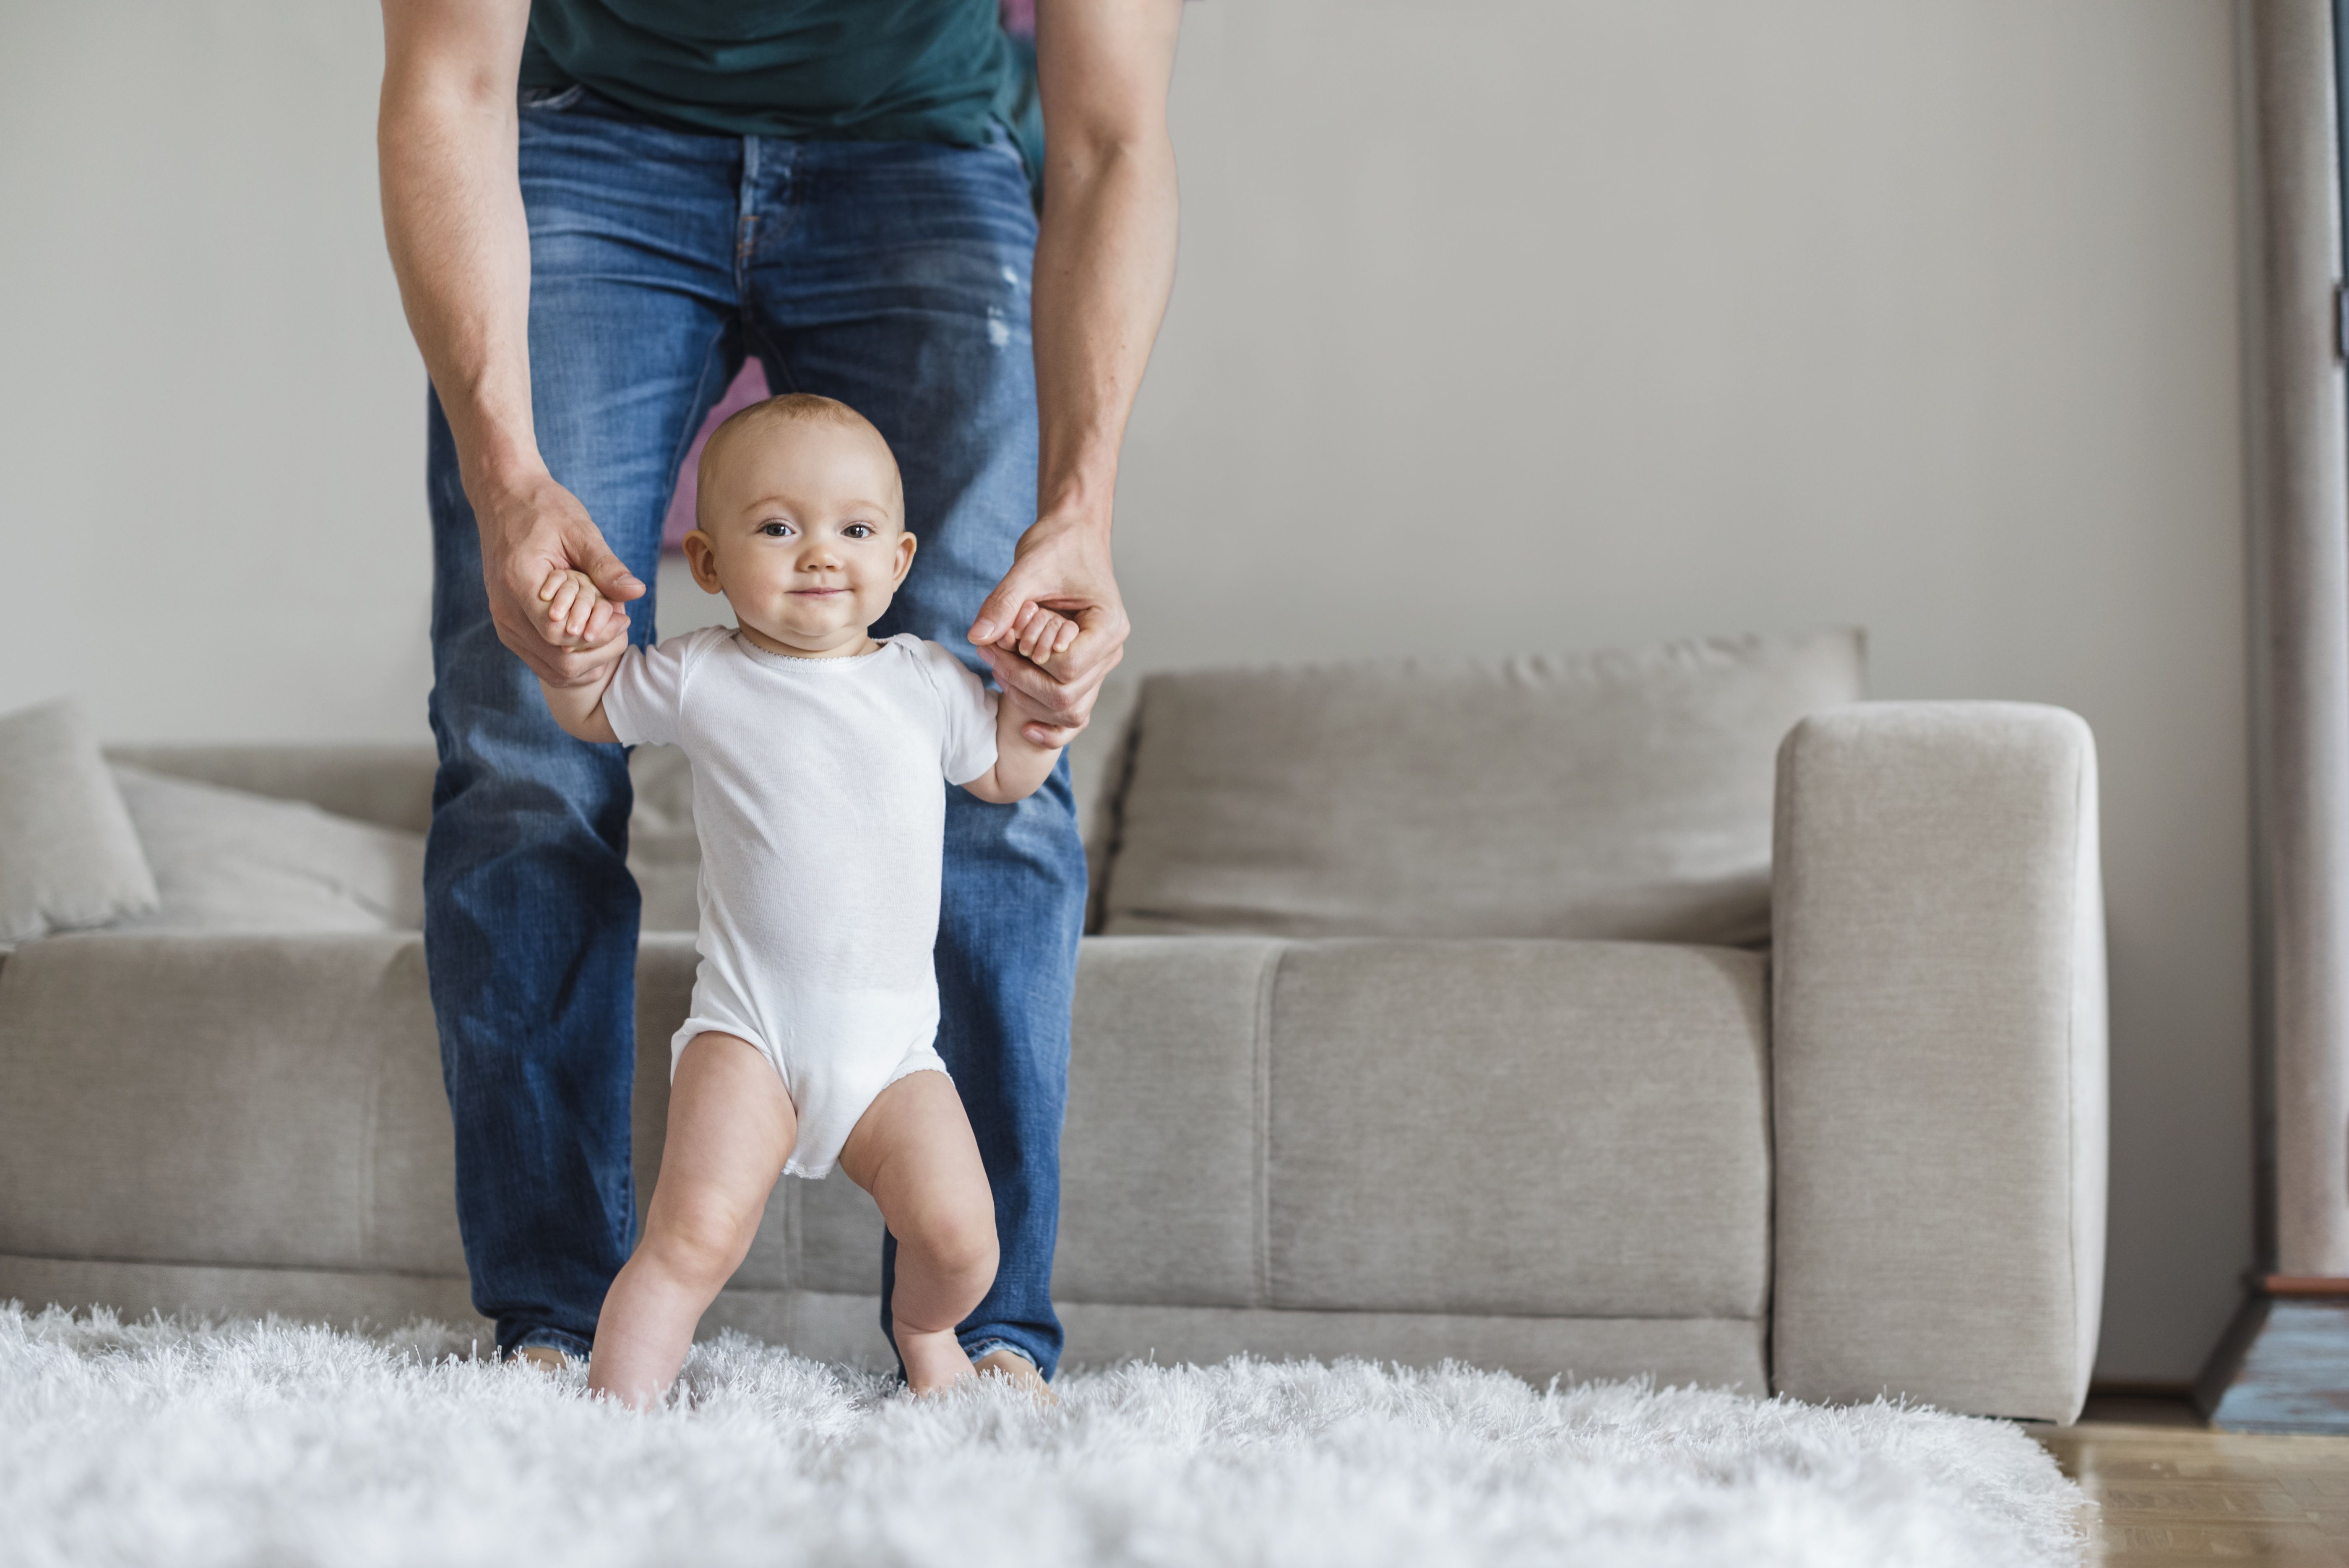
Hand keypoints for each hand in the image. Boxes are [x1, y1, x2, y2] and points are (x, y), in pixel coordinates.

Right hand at [476, 470, 644, 685]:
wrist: (504, 498)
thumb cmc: (542, 508)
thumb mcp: (579, 530)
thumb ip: (605, 566)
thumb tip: (637, 592)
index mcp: (519, 585)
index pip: (560, 636)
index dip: (599, 635)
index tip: (622, 616)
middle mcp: (505, 612)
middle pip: (559, 662)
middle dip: (598, 651)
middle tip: (622, 624)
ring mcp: (504, 623)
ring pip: (551, 668)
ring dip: (587, 658)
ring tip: (610, 629)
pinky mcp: (509, 626)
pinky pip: (542, 659)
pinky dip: (572, 656)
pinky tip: (593, 634)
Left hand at [968, 511, 1127, 746]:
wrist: (1072, 538)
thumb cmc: (1057, 547)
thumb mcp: (1027, 568)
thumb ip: (1004, 603)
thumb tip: (977, 637)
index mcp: (1108, 626)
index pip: (1068, 668)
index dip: (1029, 661)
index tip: (1003, 639)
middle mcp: (1110, 651)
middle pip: (1067, 697)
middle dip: (1022, 681)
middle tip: (991, 654)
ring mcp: (1100, 665)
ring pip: (1070, 711)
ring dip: (1028, 698)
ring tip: (999, 668)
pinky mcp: (1085, 670)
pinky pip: (1075, 712)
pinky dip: (1051, 725)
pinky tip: (1025, 728)